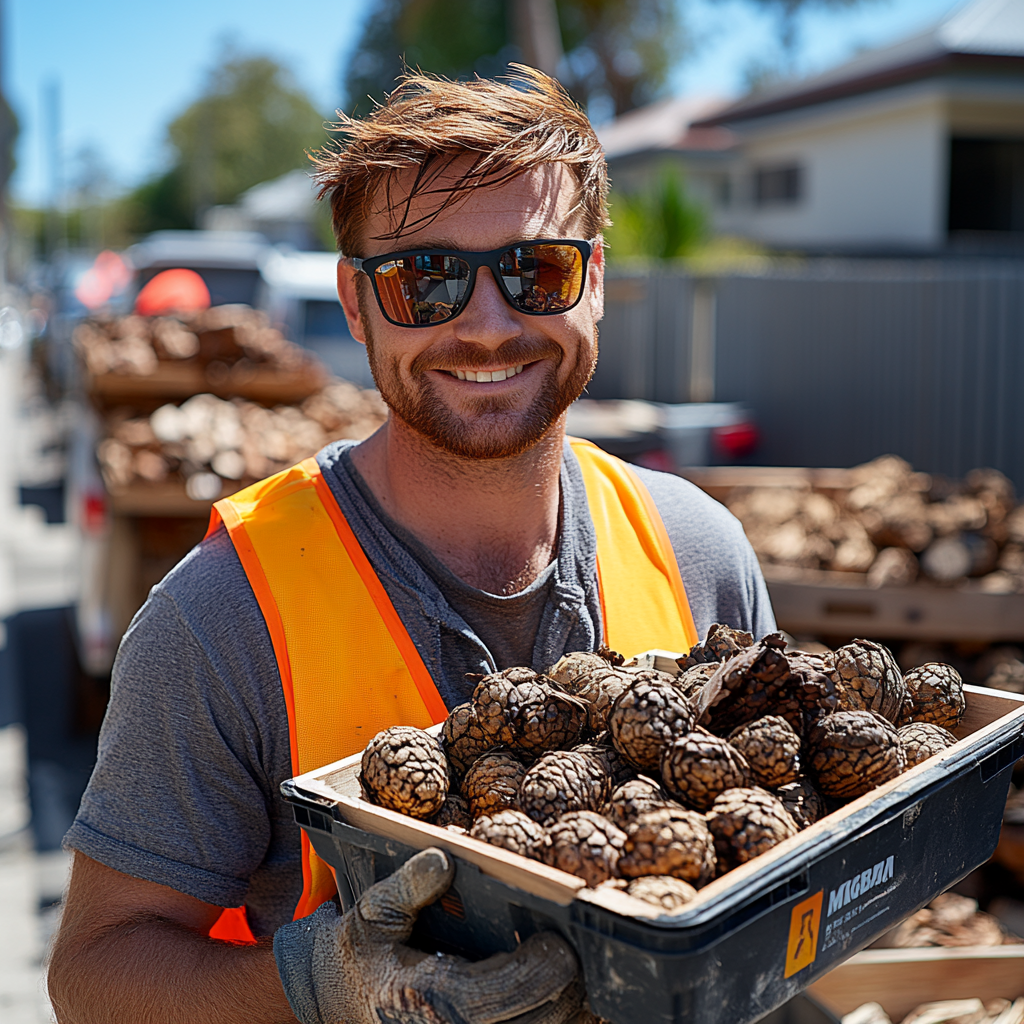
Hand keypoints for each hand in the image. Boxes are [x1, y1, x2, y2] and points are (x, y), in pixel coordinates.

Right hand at [274, 848, 584, 1023]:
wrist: (342, 998)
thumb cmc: (366, 951)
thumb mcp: (372, 912)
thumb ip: (406, 887)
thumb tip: (445, 858)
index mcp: (424, 999)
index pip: (488, 998)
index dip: (530, 974)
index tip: (560, 944)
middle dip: (562, 988)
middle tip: (580, 947)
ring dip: (564, 1004)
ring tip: (579, 966)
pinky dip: (550, 1009)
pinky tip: (561, 983)